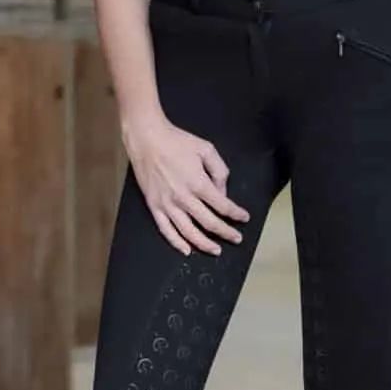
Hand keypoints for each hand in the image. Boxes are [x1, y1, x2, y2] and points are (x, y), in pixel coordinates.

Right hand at [125, 112, 250, 256]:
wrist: (147, 139)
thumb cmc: (177, 142)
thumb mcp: (206, 149)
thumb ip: (219, 171)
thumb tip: (222, 192)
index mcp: (199, 183)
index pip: (223, 206)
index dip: (236, 214)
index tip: (244, 218)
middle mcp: (184, 198)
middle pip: (209, 223)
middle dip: (226, 233)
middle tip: (236, 239)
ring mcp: (167, 204)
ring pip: (188, 232)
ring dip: (204, 244)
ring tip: (216, 250)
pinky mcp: (154, 206)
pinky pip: (165, 230)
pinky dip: (176, 243)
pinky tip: (187, 250)